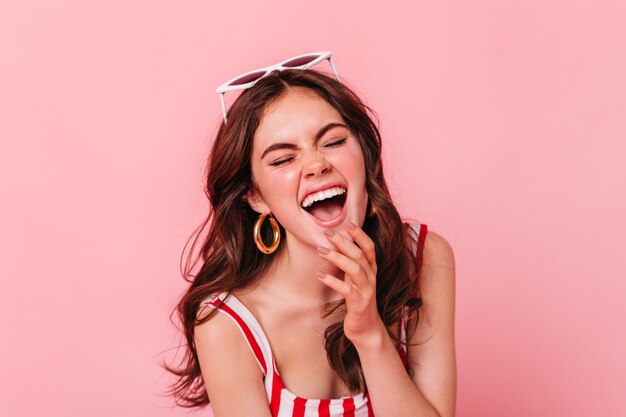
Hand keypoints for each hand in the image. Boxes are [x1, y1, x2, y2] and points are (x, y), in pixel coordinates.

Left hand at [316, 222, 385, 347]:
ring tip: (321, 250)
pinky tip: (320, 275)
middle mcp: (371, 278)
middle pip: (360, 255)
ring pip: (355, 269)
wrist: (367, 329)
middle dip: (344, 242)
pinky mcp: (359, 304)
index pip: (369, 248)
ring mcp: (366, 291)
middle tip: (327, 232)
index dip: (360, 235)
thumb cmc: (358, 300)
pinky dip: (333, 281)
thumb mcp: (356, 279)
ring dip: (338, 258)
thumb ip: (351, 263)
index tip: (348, 223)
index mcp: (371, 270)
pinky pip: (347, 290)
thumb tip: (338, 244)